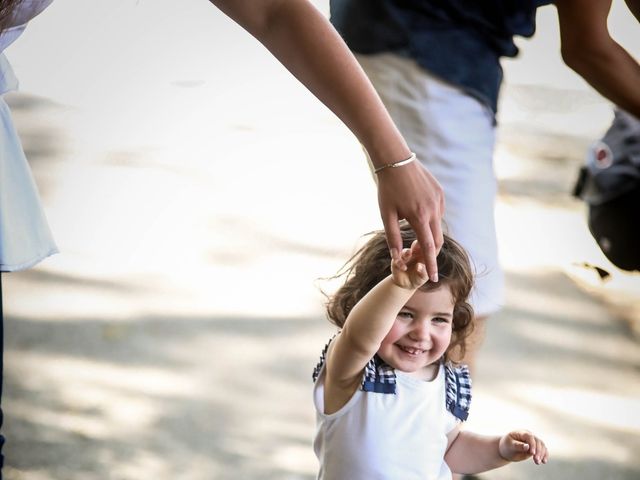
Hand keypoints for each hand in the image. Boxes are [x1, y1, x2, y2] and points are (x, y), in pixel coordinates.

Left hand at [376, 160, 444, 281]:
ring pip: (437, 226)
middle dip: (430, 252)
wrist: (396, 160)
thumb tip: (397, 258)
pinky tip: (417, 214)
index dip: (430, 265)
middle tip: (418, 257)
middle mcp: (433, 209)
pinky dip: (430, 220)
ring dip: (428, 235)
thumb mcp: (386, 215)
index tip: (433, 278)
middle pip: (437, 240)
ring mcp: (438, 200)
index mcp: (419, 217)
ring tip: (414, 236)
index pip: (428, 248)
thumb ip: (393, 237)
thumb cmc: (387, 189)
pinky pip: (438, 212)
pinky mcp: (440, 193)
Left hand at [499, 430, 548, 464]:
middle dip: (538, 451)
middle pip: (537, 441)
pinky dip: (545, 455)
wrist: (507, 450)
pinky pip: (543, 450)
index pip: (529, 436)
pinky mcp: (536, 447)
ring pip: (542, 445)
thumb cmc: (507, 446)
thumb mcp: (510, 446)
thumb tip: (527, 446)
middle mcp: (529, 435)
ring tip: (538, 462)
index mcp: (521, 433)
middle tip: (536, 461)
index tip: (532, 453)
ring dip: (542, 454)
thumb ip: (518, 446)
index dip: (532, 444)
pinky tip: (544, 461)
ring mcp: (533, 441)